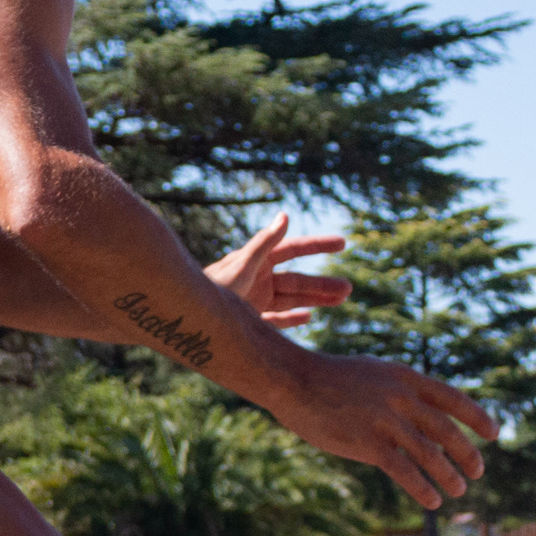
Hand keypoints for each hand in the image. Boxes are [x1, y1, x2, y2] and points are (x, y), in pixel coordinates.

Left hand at [208, 212, 351, 328]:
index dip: (317, 245)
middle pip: (297, 280)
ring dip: (316, 300)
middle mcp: (257, 279)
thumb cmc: (211, 288)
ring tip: (342, 300)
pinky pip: (276, 320)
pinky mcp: (249, 320)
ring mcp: (254, 300)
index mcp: (256, 261)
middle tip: (349, 289)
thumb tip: (285, 215)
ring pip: (292, 299)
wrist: (186, 318)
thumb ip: (264, 242)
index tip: (343, 243)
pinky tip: (309, 317)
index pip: (292, 249)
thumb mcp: (241, 265)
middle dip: (322, 284)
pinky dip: (291, 319)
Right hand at [273, 351, 497, 509]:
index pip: (453, 399)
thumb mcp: (372, 374)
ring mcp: (385, 421)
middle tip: (477, 472)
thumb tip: (421, 414)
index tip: (493, 434)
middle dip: (467, 454)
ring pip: (429, 453)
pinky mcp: (367, 443)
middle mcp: (402, 398)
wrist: (292, 380)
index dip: (477, 418)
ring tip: (458, 490)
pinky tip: (432, 501)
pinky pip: (404, 470)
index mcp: (406, 378)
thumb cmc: (328, 377)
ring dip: (449, 475)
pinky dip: (422, 488)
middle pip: (447, 430)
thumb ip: (399, 391)